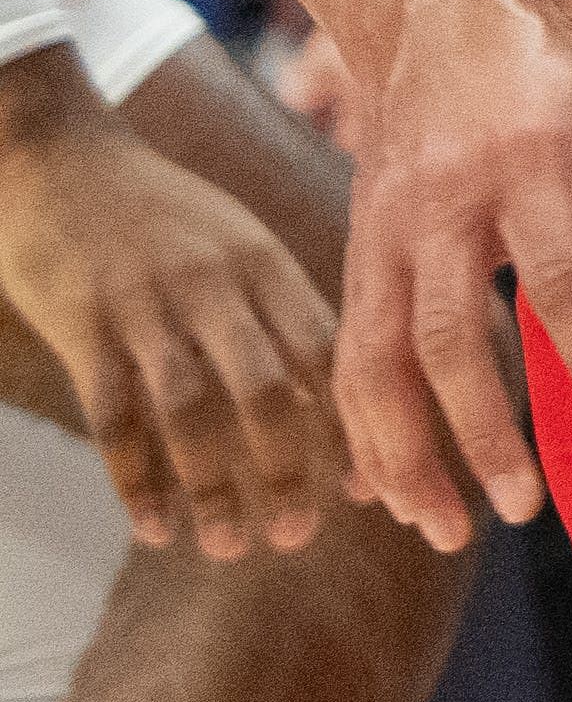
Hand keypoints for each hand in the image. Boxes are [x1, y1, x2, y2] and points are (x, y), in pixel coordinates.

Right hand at [0, 57, 346, 559]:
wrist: (59, 154)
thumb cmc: (160, 213)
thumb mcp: (238, 242)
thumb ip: (281, 307)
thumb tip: (338, 387)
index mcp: (268, 264)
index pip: (333, 351)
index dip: (360, 423)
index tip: (382, 488)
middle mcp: (219, 285)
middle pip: (274, 389)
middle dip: (295, 468)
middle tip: (303, 537)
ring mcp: (149, 307)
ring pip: (195, 411)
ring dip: (219, 486)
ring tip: (235, 546)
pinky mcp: (85, 326)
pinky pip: (115, 416)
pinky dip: (138, 479)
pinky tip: (156, 527)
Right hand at [336, 0, 571, 551]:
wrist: (428, 15)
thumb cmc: (552, 76)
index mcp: (523, 165)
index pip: (557, 281)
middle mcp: (440, 206)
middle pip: (445, 339)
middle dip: (479, 434)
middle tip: (522, 510)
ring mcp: (381, 233)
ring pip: (375, 360)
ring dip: (404, 453)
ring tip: (443, 528)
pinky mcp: (352, 251)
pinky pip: (348, 352)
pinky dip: (360, 426)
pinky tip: (387, 485)